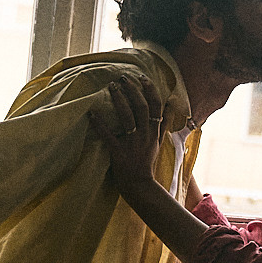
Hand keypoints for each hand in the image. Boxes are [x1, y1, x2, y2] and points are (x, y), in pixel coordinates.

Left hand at [90, 76, 164, 193]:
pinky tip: (91, 113)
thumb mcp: (158, 142)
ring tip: (111, 86)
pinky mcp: (119, 152)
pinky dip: (99, 123)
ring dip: (119, 99)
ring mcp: (132, 143)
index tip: (142, 77)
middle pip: (141, 107)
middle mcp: (145, 135)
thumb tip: (170, 107)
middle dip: (132, 90)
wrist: (139, 185)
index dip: (150, 89)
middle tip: (122, 78)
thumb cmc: (146, 163)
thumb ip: (163, 124)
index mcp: (154, 131)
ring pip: (127, 117)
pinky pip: (108, 136)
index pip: (156, 105)